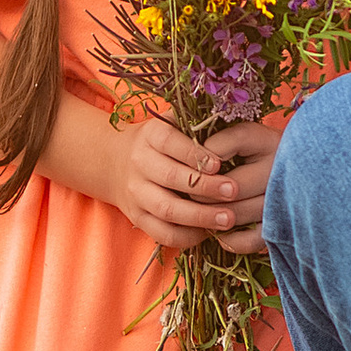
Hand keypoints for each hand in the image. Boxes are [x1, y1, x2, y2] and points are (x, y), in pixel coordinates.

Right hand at [102, 113, 283, 255]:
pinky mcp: (137, 218)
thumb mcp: (171, 123)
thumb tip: (230, 114)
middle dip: (205, 187)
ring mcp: (136, 194)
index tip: (219, 162)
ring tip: (228, 219)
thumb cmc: (161, 141)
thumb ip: (195, 121)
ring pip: (166, 209)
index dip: (194, 153)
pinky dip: (186, 236)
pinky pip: (162, 233)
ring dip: (199, 216)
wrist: (116, 163)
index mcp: (150, 136)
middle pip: (170, 178)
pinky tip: (209, 232)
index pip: (170, 142)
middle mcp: (139, 164)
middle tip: (233, 191)